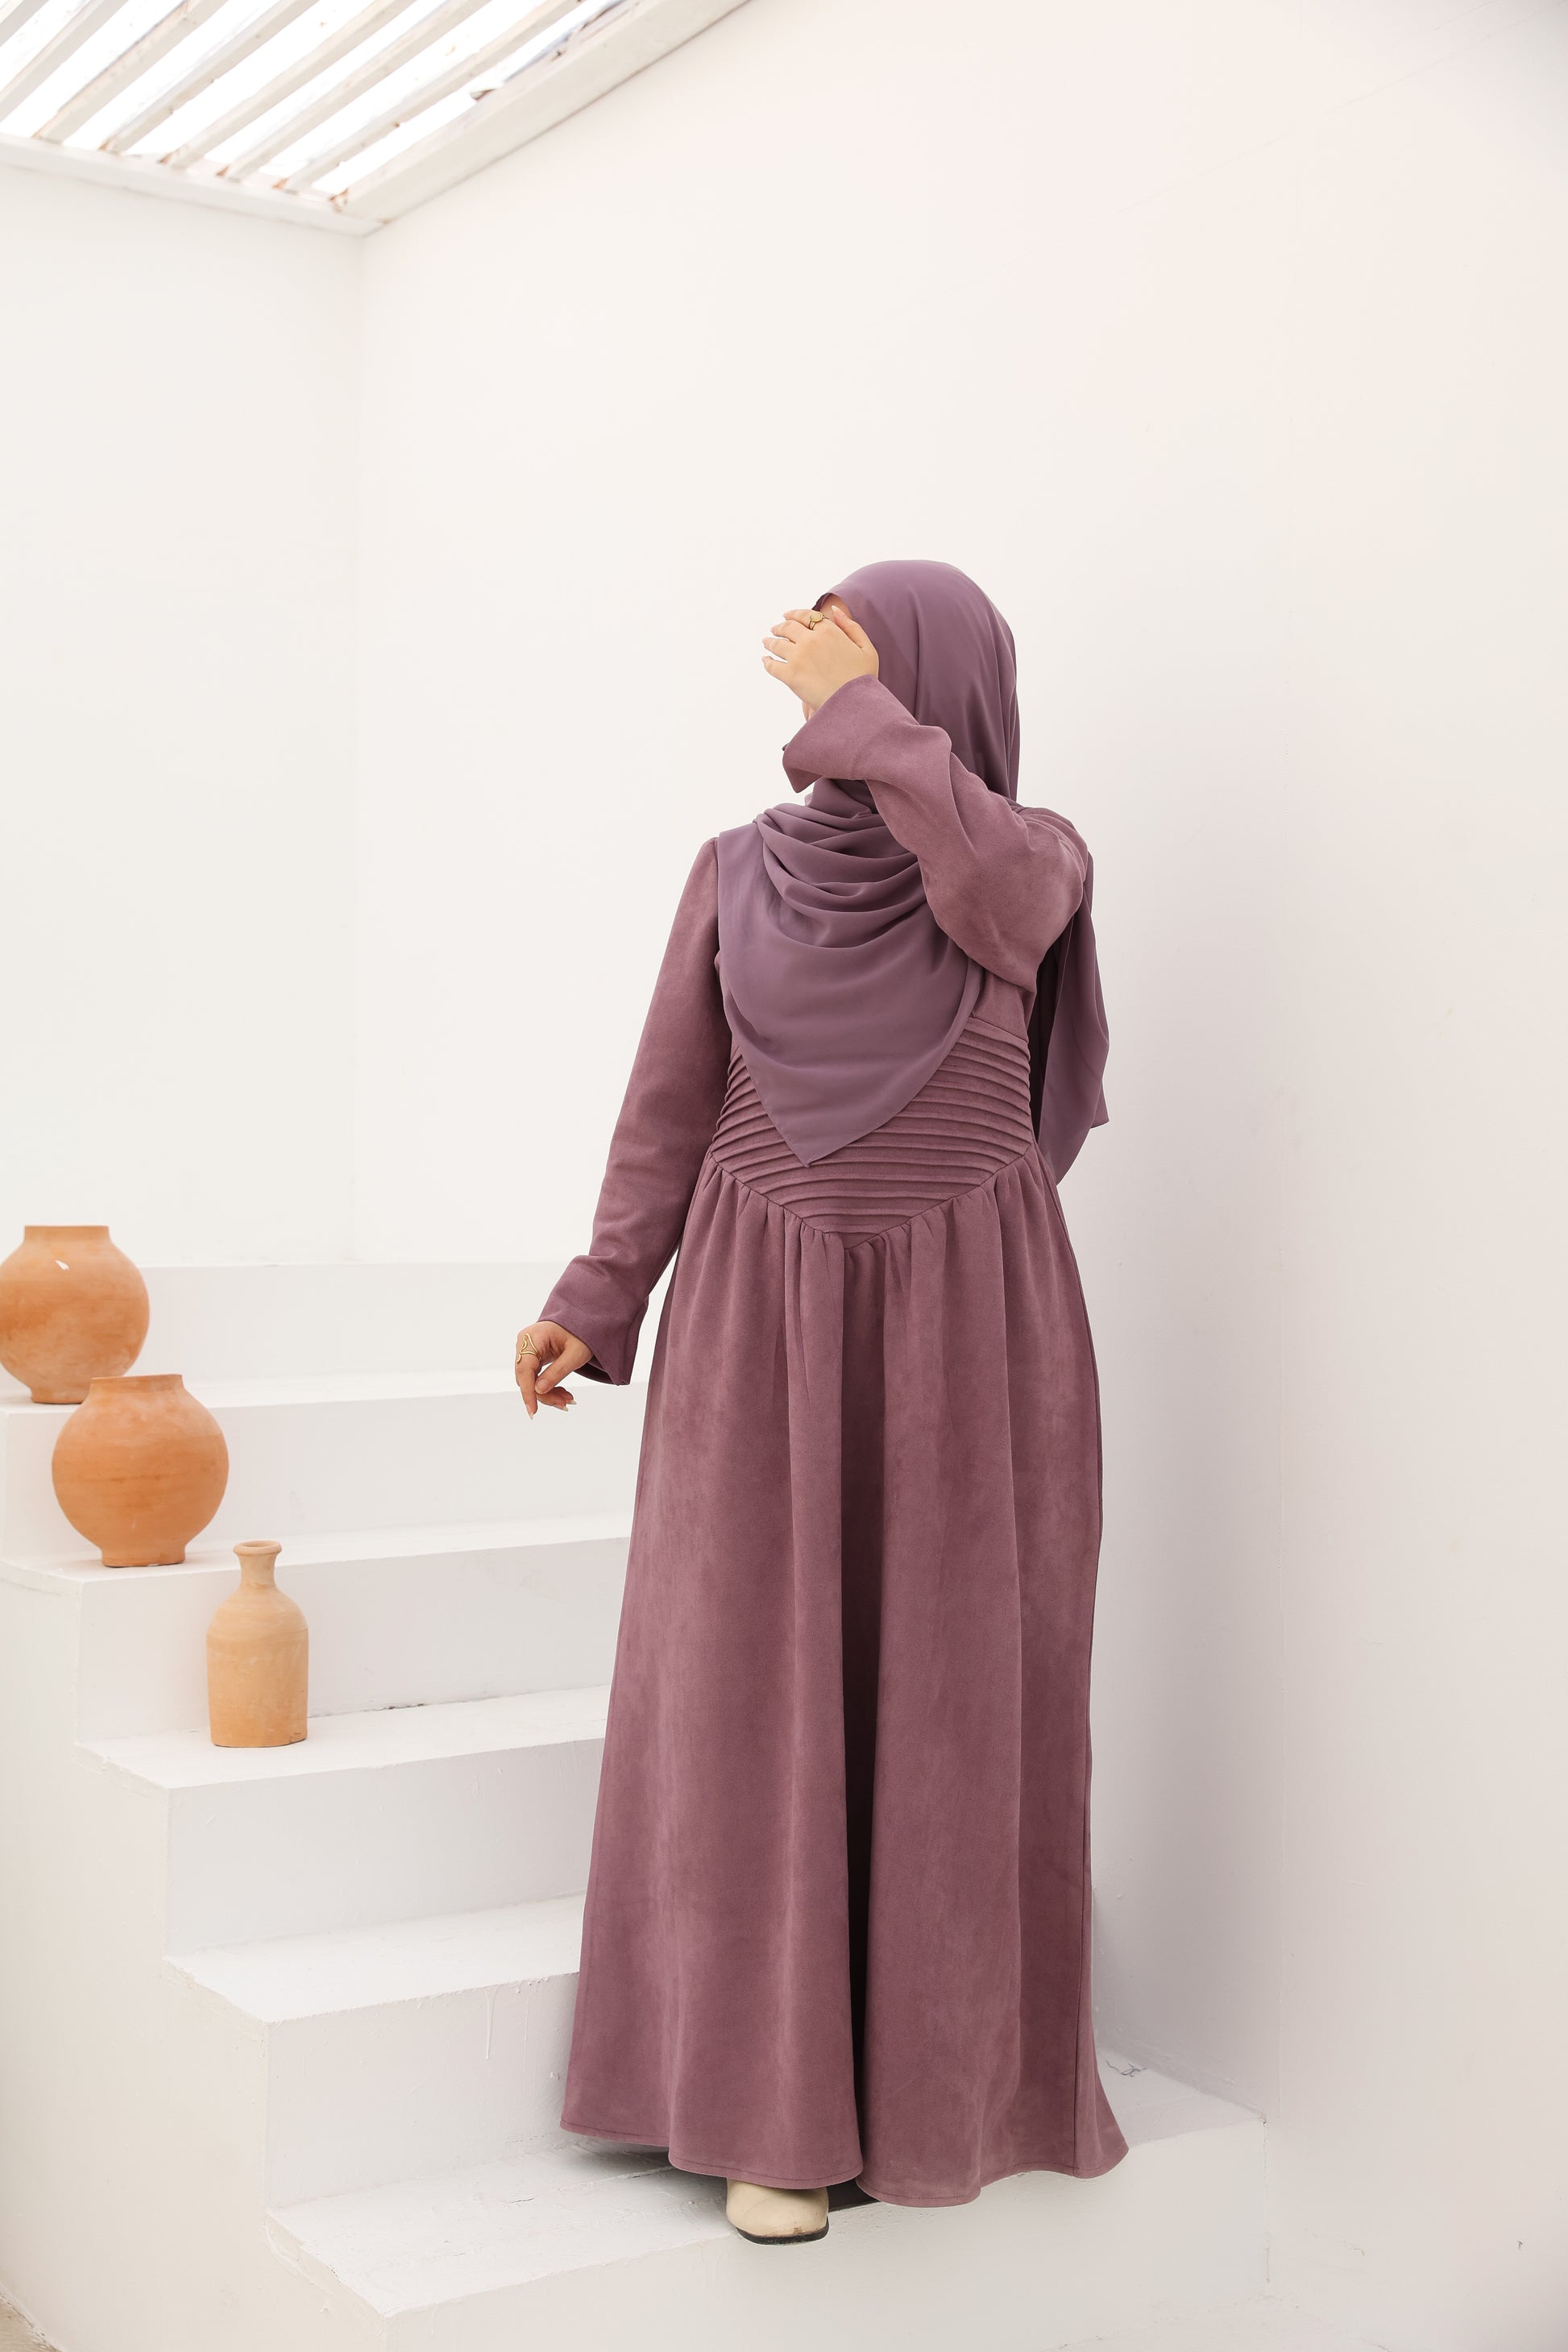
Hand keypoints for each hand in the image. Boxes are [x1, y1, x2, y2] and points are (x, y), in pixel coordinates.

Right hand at [515, 1320, 589, 1416]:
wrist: (584, 1322)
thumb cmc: (582, 1334)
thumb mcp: (575, 1355)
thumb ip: (557, 1372)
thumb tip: (538, 1391)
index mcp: (533, 1337)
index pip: (525, 1369)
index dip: (528, 1392)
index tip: (533, 1411)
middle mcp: (524, 1342)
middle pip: (526, 1377)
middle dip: (544, 1394)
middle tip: (565, 1404)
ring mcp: (526, 1349)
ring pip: (530, 1380)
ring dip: (547, 1392)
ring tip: (567, 1399)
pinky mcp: (531, 1356)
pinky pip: (535, 1376)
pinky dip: (547, 1386)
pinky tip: (561, 1392)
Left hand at [762, 604, 877, 714]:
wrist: (854, 703)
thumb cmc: (863, 678)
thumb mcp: (866, 647)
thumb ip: (851, 626)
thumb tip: (835, 609)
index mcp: (829, 631)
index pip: (805, 616)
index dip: (793, 614)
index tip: (786, 615)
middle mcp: (810, 640)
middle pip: (788, 627)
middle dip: (779, 627)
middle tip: (774, 629)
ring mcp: (798, 657)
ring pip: (777, 644)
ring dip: (770, 641)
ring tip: (766, 642)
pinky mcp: (790, 676)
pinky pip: (772, 666)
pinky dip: (767, 662)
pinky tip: (766, 661)